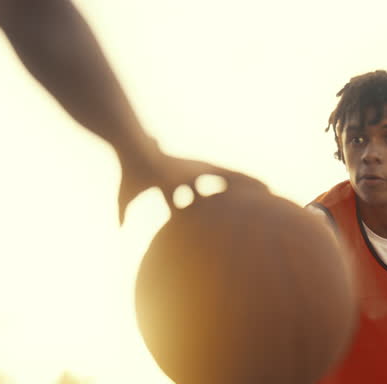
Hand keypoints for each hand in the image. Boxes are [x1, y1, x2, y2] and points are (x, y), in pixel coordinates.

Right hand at [116, 145, 266, 223]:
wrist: (134, 149)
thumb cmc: (130, 171)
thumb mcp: (125, 197)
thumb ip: (122, 214)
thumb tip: (118, 229)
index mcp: (175, 187)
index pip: (194, 206)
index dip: (206, 218)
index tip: (218, 231)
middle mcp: (190, 178)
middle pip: (216, 194)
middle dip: (233, 203)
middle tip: (251, 215)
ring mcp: (197, 172)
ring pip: (227, 183)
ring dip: (246, 189)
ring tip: (267, 196)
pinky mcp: (200, 168)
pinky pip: (227, 177)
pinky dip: (244, 182)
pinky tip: (262, 187)